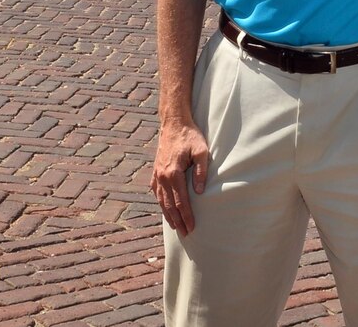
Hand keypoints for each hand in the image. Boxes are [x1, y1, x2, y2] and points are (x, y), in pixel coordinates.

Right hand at [151, 119, 209, 234]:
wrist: (174, 123)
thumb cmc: (190, 136)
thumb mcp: (202, 151)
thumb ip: (201, 171)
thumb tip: (200, 191)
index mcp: (174, 173)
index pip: (180, 201)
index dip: (186, 216)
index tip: (191, 227)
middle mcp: (163, 176)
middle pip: (169, 205)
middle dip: (177, 220)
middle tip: (185, 233)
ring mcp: (157, 174)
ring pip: (161, 200)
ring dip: (168, 215)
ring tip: (175, 226)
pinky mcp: (155, 171)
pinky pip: (156, 192)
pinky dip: (161, 202)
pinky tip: (164, 209)